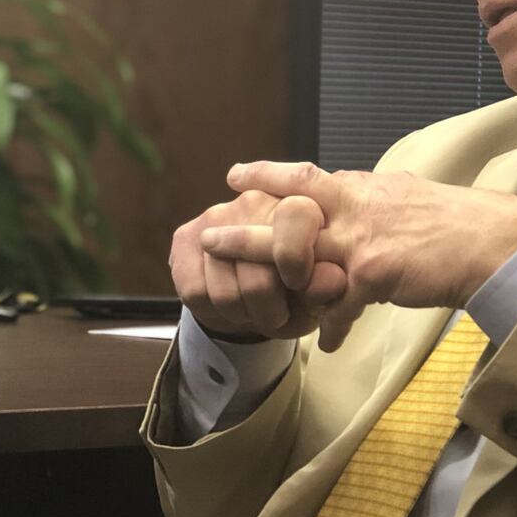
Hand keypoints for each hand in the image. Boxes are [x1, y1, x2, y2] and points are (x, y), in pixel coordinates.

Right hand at [170, 190, 347, 341]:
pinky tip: (226, 304)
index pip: (296, 215)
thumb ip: (327, 283)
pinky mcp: (185, 236)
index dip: (296, 258)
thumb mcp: (319, 293)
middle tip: (276, 314)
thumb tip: (332, 278)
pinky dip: (213, 311)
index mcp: (298, 205)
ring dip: (242, 313)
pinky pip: (196, 291)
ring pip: (226, 290)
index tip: (297, 283)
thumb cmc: (294, 292)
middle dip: (269, 308)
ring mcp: (215, 216)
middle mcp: (254, 201)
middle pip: (259, 271)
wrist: (248, 296)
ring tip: (253, 310)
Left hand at [201, 161, 516, 351]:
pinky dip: (334, 327)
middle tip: (209, 232)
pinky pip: (339, 305)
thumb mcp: (412, 195)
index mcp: (363, 189)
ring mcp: (360, 239)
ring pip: (296, 255)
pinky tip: (328, 345)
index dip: (268, 175)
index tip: (236, 175)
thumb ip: (381, 196)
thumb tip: (371, 186)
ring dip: (264, 271)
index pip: (306, 177)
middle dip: (246, 225)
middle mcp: (355, 208)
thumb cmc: (463, 222)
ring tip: (243, 290)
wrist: (495, 243)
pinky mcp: (372, 272)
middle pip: (286, 213)